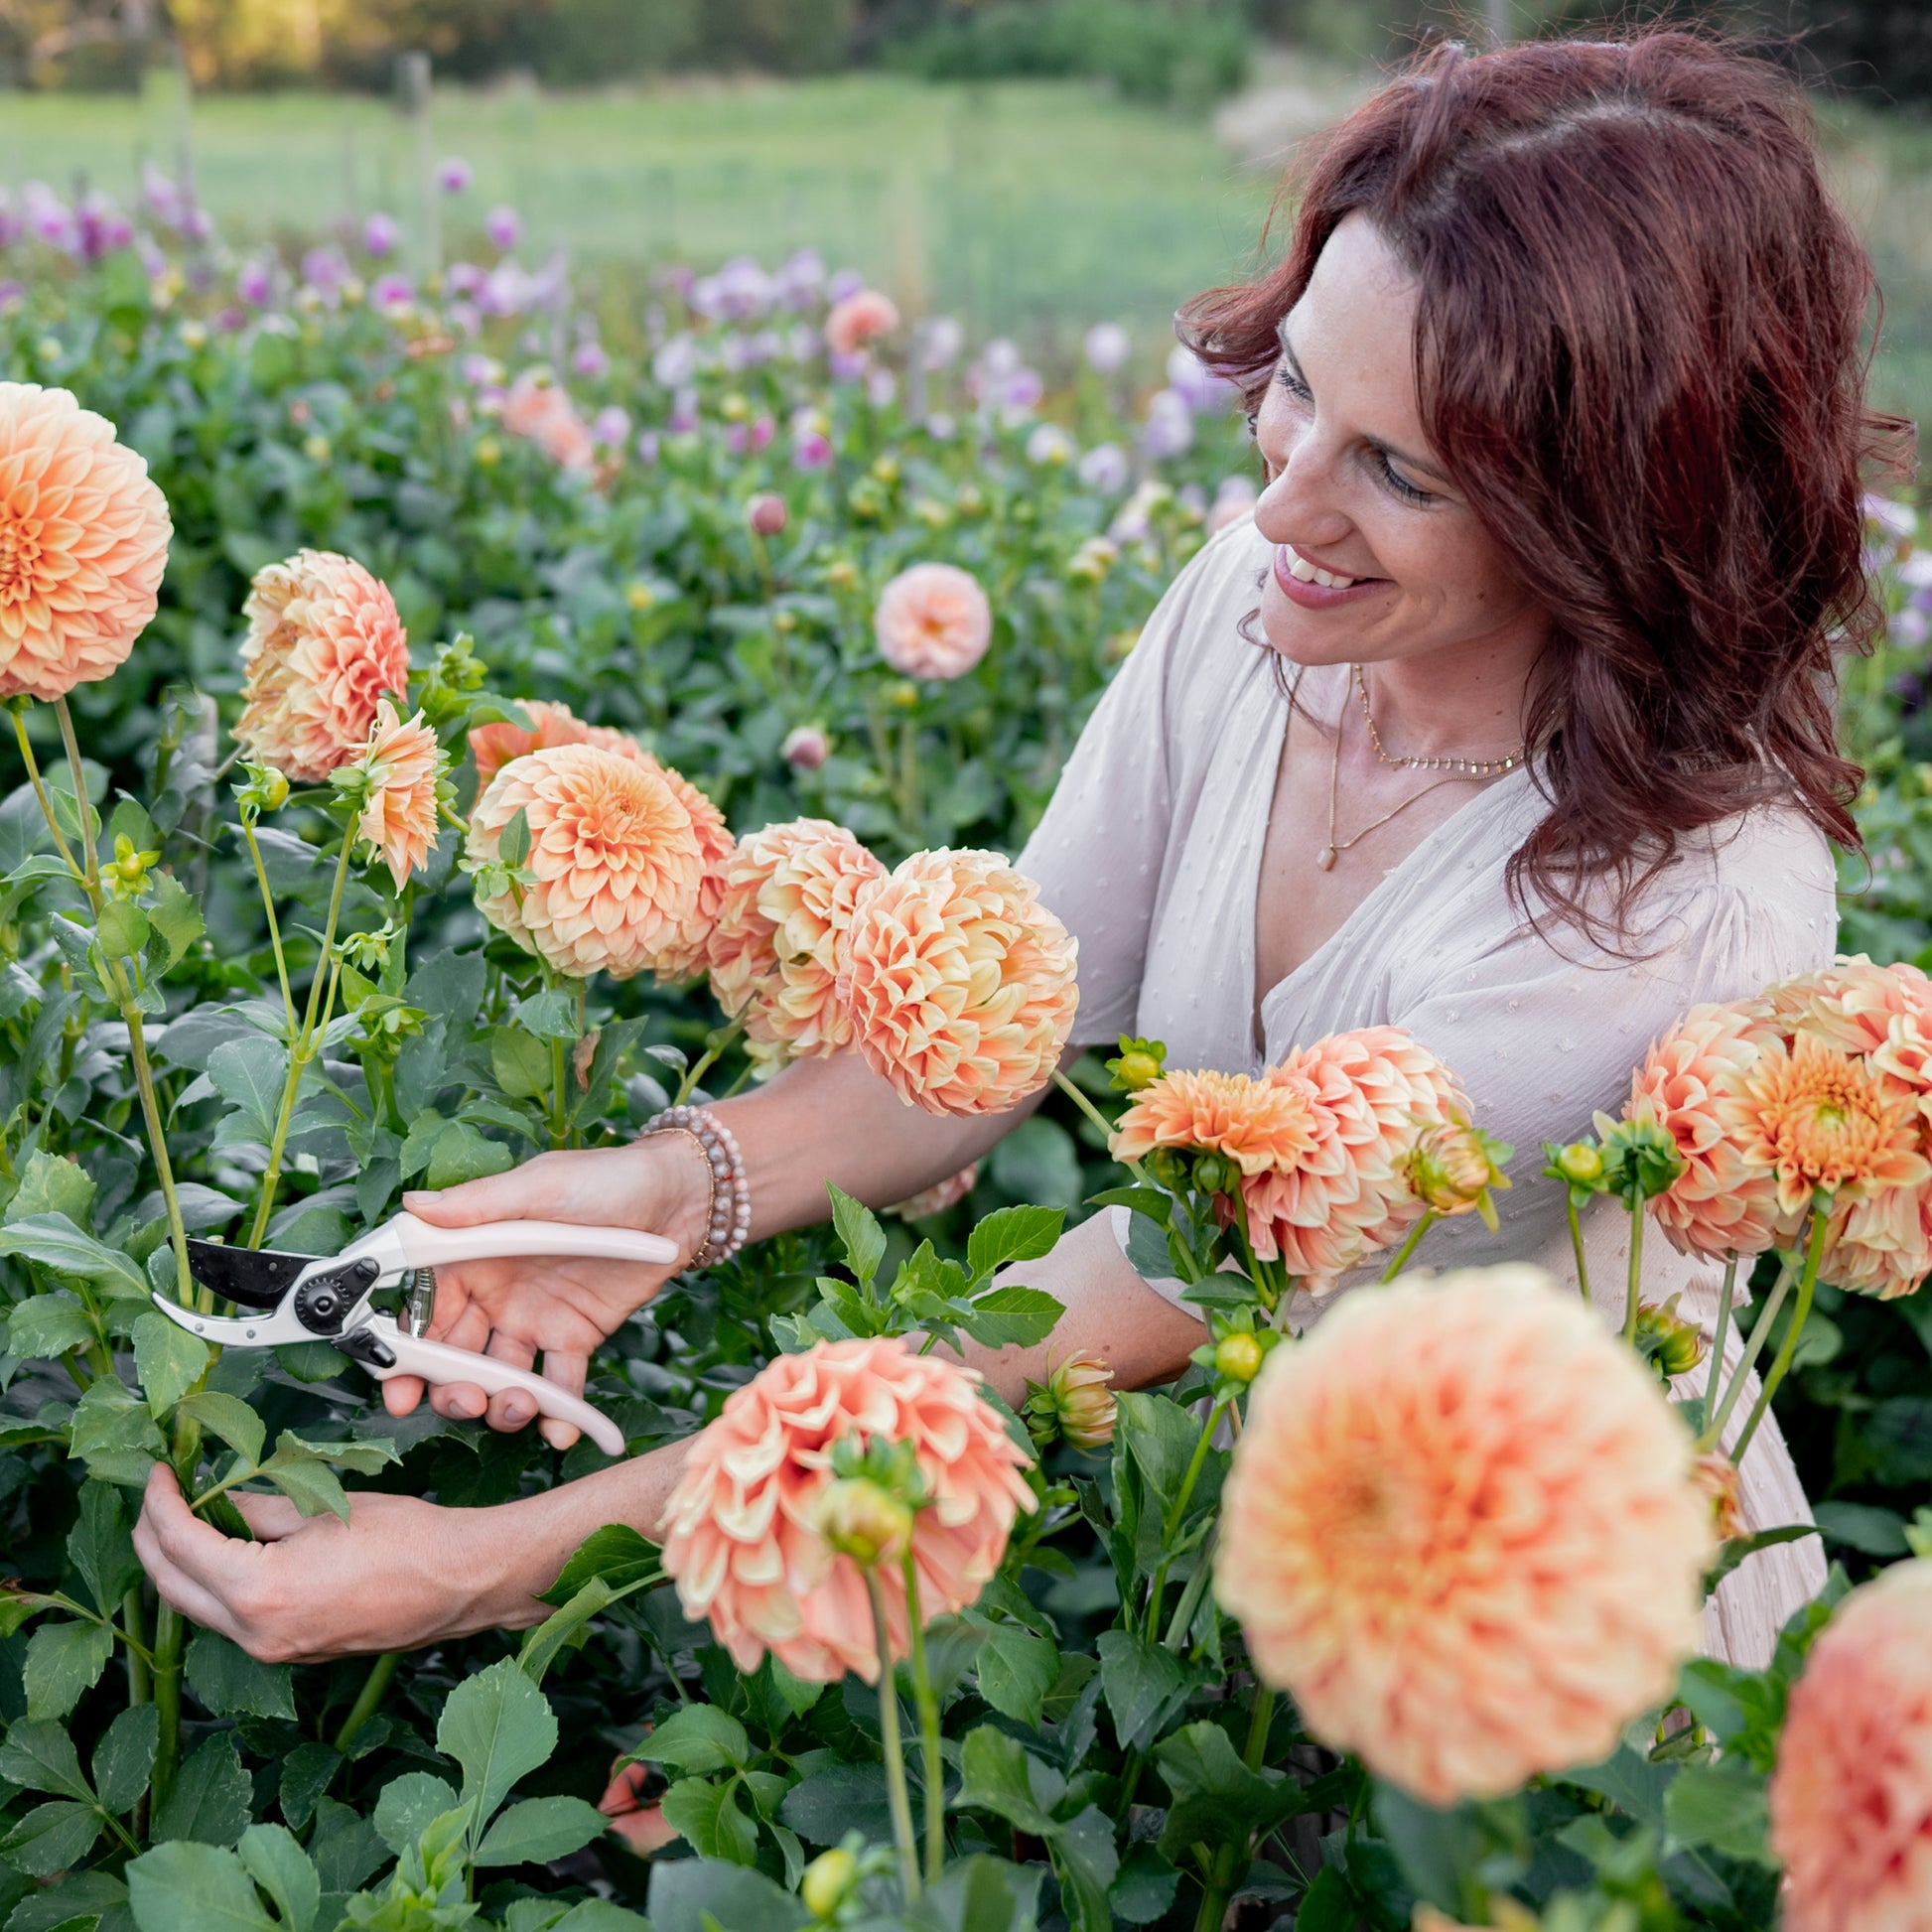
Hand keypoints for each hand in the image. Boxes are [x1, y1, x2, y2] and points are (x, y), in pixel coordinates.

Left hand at [131, 1464, 533, 1661]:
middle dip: (155, 1539)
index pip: (182, 1544)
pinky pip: (234, 1620)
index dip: (162, 1503)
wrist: (459, 1581)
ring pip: (199, 1608)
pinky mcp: (294, 1651)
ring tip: (186, 1519)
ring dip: (182, 1565)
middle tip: (158, 1497)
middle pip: (174, 1586)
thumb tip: (217, 1497)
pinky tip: (229, 1552)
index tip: (158, 1474)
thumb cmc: (405, 1536)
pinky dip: (217, 1585)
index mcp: (259, 1592)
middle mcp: (256, 1634)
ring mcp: (274, 1650)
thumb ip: (258, 1508)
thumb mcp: (322, 1508)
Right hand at [390, 1139, 710, 1446]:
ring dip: (501, 1403)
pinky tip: (563, 1431)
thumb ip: (478, 1204)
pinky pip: (559, 1384)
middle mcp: (493, 1292)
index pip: (422, 1309)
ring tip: (521, 1405)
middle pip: (453, 1354)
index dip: (406, 1351)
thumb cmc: (605, 1179)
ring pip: (499, 1377)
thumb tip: (414, 1205)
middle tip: (466, 1401)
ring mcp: (532, 1320)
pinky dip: (559, 1414)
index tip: (398, 1388)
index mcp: (472, 1253)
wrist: (677, 1199)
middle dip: (450, 1388)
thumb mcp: (540, 1186)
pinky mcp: (573, 1338)